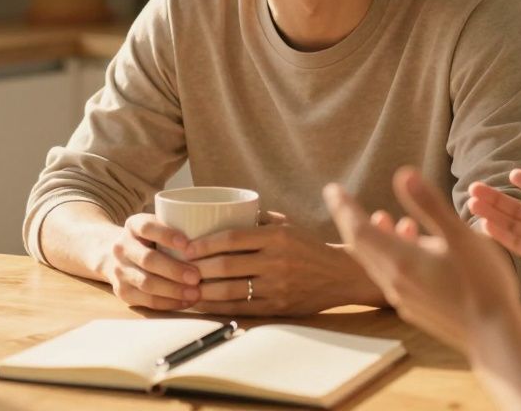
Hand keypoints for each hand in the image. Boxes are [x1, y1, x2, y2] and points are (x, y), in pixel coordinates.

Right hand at [100, 213, 201, 310]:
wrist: (119, 256)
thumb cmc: (153, 240)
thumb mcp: (160, 227)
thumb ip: (179, 228)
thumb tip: (217, 238)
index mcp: (133, 226)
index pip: (147, 227)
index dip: (167, 235)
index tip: (188, 244)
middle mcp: (121, 247)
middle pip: (148, 259)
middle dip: (174, 270)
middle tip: (197, 276)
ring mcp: (119, 271)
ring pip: (146, 283)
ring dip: (173, 290)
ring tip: (195, 292)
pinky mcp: (122, 292)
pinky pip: (146, 301)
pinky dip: (168, 302)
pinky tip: (185, 301)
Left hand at [183, 212, 381, 315]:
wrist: (341, 275)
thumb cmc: (308, 246)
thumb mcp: (287, 225)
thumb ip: (258, 218)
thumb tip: (221, 212)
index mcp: (277, 237)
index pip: (232, 238)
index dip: (205, 244)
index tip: (186, 246)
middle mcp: (276, 261)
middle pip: (226, 266)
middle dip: (197, 269)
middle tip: (178, 268)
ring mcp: (277, 287)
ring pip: (229, 291)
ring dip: (202, 291)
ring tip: (184, 287)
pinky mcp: (278, 307)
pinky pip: (241, 309)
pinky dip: (217, 307)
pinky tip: (202, 304)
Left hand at [323, 168, 520, 355]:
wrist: (494, 338)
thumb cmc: (482, 284)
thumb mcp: (461, 237)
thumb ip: (429, 205)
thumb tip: (403, 174)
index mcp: (400, 260)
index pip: (358, 229)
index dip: (343, 207)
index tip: (332, 189)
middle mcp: (394, 281)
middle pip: (361, 245)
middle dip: (351, 219)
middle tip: (342, 199)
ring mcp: (403, 298)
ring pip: (378, 262)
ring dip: (377, 238)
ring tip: (386, 217)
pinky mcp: (416, 309)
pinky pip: (392, 276)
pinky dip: (392, 255)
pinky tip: (414, 248)